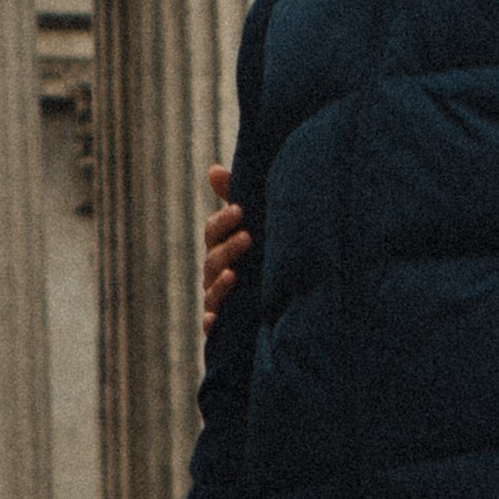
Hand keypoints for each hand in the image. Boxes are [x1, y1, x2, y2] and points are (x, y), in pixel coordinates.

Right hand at [203, 163, 252, 337]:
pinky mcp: (226, 328)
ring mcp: (221, 301)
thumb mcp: (256, 228)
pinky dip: (212, 323)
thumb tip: (214, 170)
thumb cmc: (265, 258)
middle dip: (228, 248)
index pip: (213, 232)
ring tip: (235, 274)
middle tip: (248, 238)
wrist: (285, 309)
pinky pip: (213, 327)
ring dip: (220, 283)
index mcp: (223, 248)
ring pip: (212, 292)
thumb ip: (236, 199)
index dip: (223, 221)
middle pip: (213, 260)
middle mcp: (218, 274)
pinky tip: (216, 318)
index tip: (240, 210)